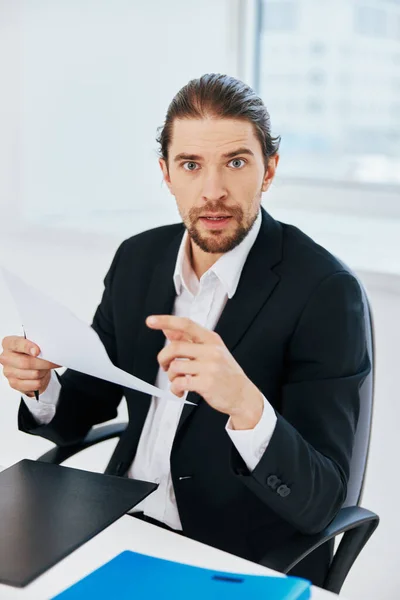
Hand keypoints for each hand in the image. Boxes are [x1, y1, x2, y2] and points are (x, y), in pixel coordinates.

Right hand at [0, 336, 59, 396]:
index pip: (17, 344)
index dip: (27, 347)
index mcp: (9, 343)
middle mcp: (6, 357)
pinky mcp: (14, 383)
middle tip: (54, 362)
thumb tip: (48, 350)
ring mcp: (8, 372)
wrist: (31, 366)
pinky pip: (35, 384)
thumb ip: (38, 344)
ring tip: (46, 368)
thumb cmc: (32, 352)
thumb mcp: (34, 344)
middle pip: (26, 362)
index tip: (38, 351)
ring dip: (44, 372)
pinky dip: (43, 380)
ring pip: (34, 374)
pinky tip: (42, 376)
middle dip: (44, 363)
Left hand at [146, 315, 263, 429]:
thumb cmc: (225, 373)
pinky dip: (175, 388)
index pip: (186, 324)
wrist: (243, 395)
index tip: (151, 321)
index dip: (166, 321)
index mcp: (211, 339)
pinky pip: (180, 383)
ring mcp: (210, 367)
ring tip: (178, 381)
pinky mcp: (206, 384)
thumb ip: (189, 340)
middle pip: (175, 347)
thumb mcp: (211, 351)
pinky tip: (180, 391)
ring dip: (171, 376)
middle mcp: (211, 350)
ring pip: (175, 366)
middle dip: (163, 358)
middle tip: (165, 365)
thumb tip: (168, 329)